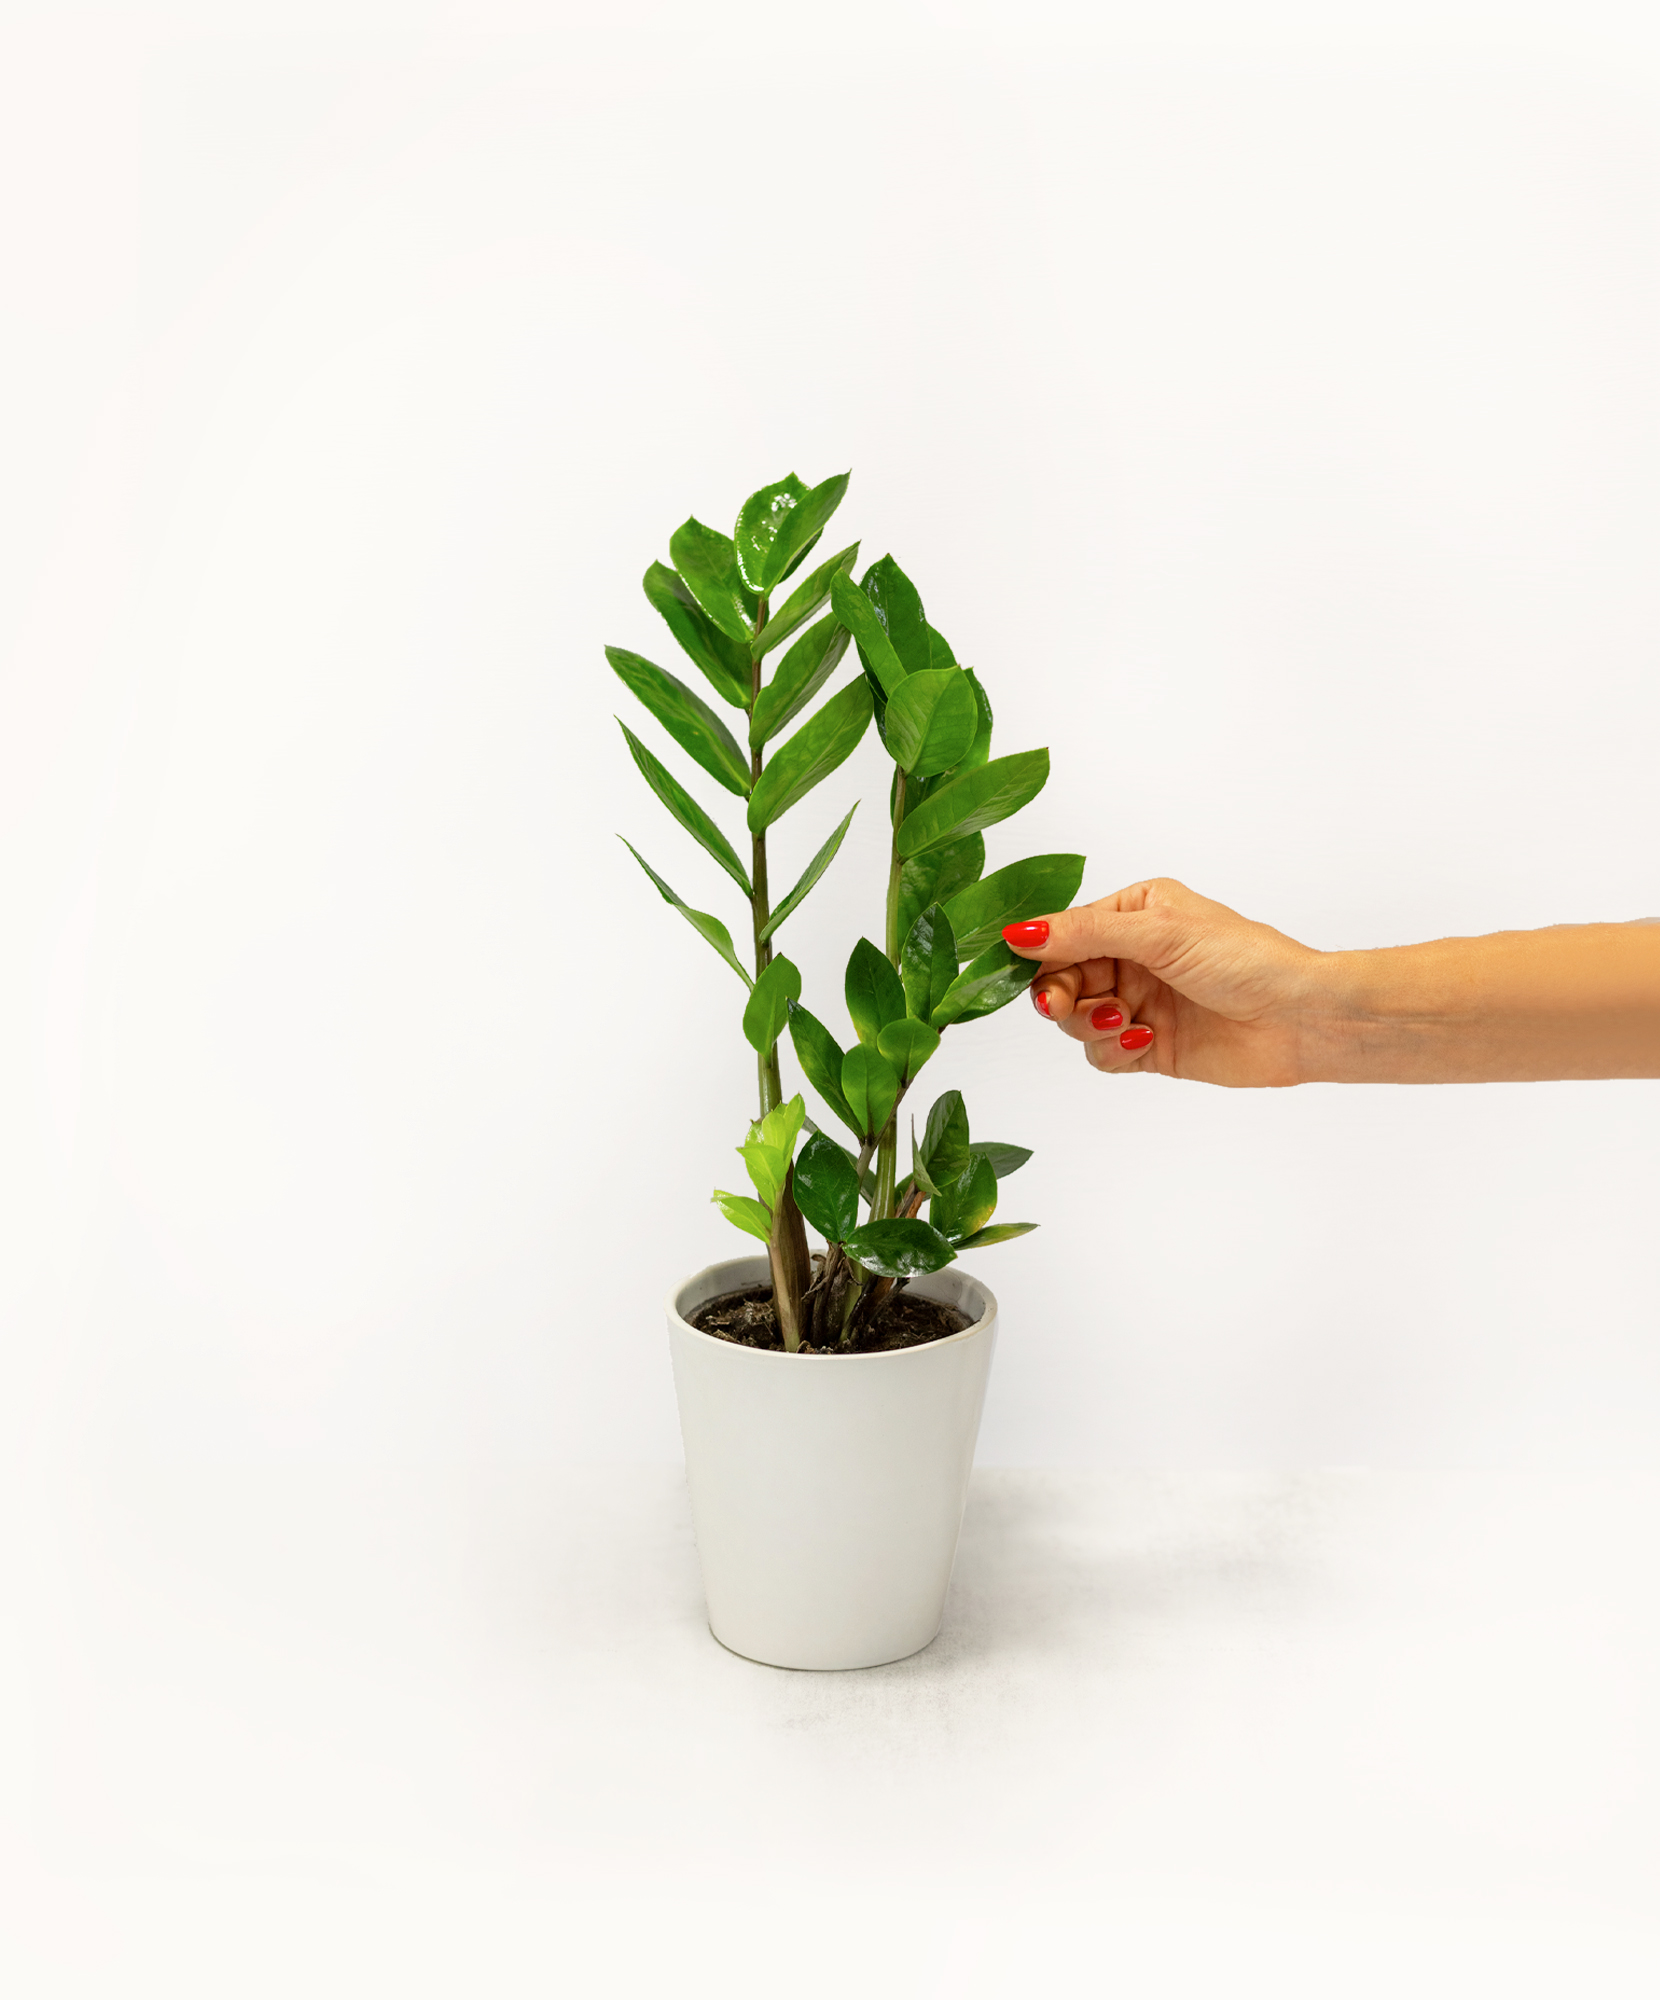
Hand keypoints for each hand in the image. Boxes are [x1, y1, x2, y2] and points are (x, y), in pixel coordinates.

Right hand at [1001, 877, 1327, 1087]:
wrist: (1300, 1019)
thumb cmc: (1246, 960)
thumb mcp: (1160, 933)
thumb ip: (1085, 933)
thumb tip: (1018, 932)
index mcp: (1133, 913)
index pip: (1064, 934)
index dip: (1043, 957)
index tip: (1035, 975)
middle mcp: (1131, 956)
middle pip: (1061, 980)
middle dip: (1060, 995)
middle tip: (1062, 1005)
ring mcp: (1139, 1002)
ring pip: (1076, 1020)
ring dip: (1089, 1023)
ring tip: (1123, 1022)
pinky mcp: (1149, 1046)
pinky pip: (1102, 1053)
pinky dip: (1112, 1049)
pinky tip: (1145, 1039)